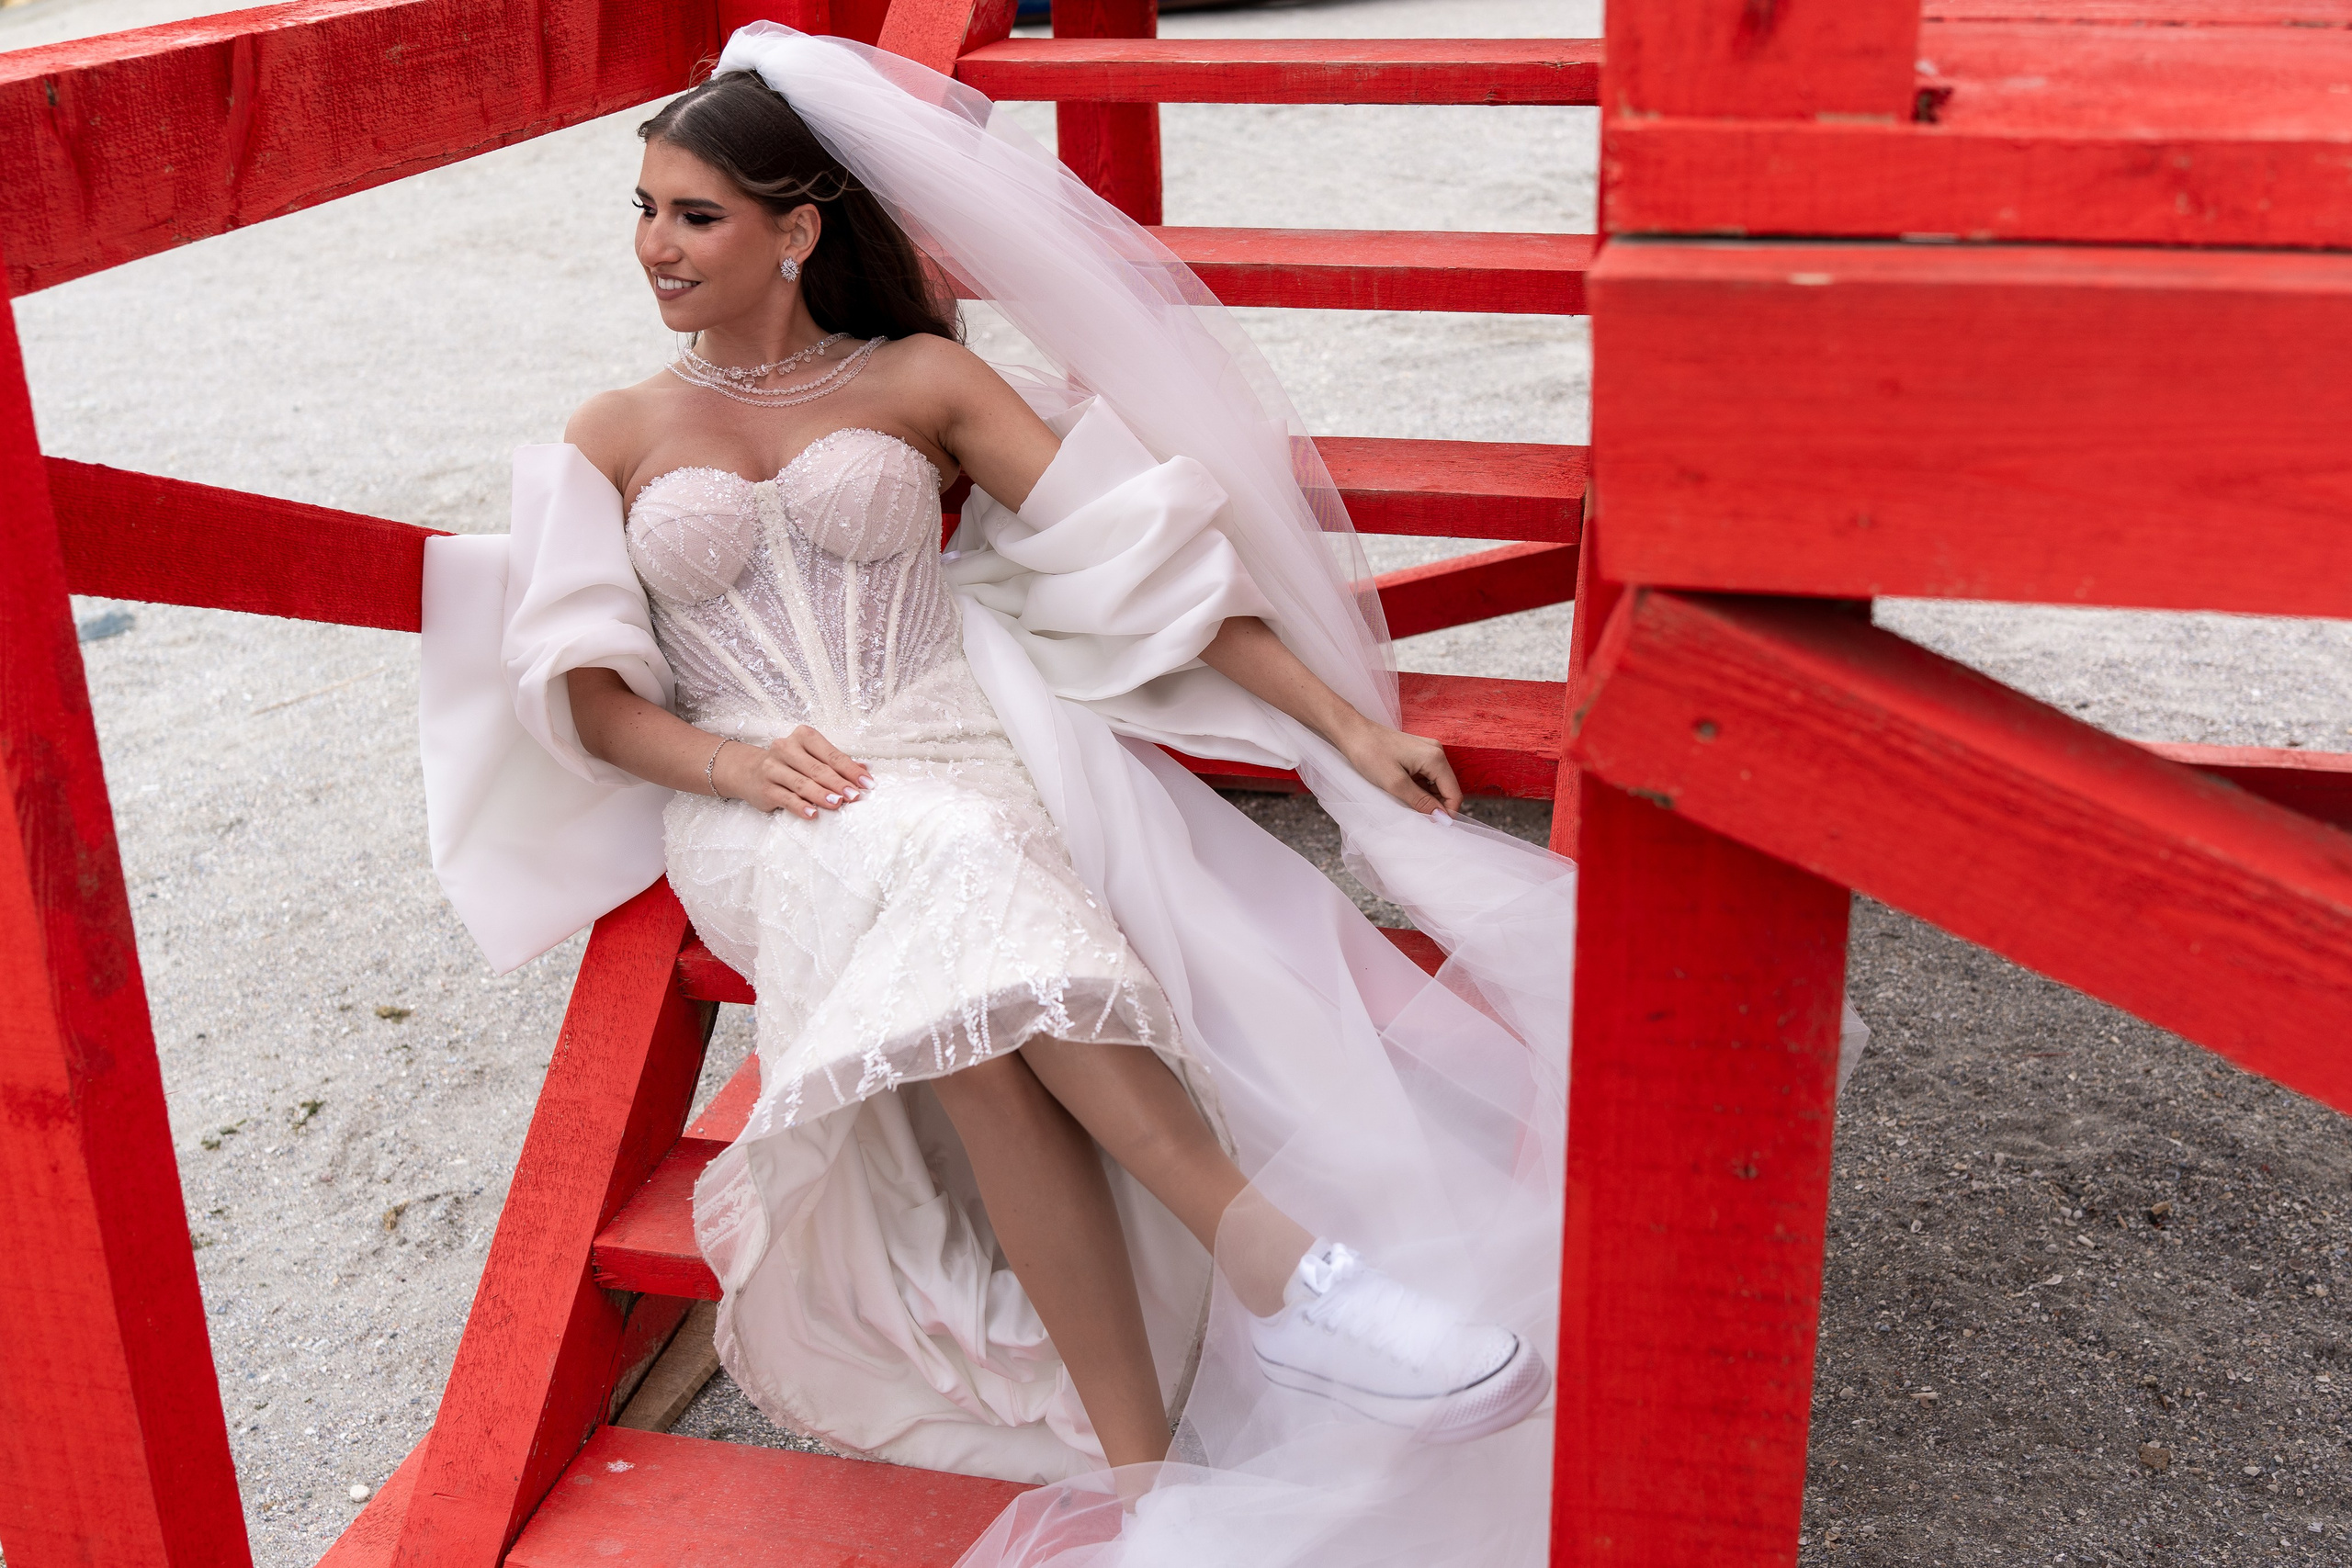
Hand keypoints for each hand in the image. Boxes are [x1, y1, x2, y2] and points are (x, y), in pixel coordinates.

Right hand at [714, 725, 875, 817]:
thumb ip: (837, 763)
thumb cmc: (790, 764)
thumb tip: (866, 770)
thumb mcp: (813, 757)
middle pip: (818, 768)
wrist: (750, 771)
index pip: (831, 754)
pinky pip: (786, 798)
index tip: (867, 782)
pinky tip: (812, 813)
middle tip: (855, 795)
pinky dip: (800, 806)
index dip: (850, 769)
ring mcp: (773, 768)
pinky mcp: (765, 788)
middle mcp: (786, 748)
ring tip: (837, 803)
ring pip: (802, 783)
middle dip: (839, 783)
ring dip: (821, 794)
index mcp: (803, 737)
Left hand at [1336, 719, 1462, 817]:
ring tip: (1406, 803)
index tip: (1432, 826)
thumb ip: (1421, 802)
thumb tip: (1442, 818)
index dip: (1447, 813)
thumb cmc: (1370, 754)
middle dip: (1436, 806)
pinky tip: (1403, 792)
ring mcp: (1428, 752)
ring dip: (1426, 798)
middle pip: (1447, 789)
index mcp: (1435, 758)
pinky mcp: (1418, 754)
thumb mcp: (1395, 783)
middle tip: (1415, 817)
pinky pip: (1426, 777)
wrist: (1353, 732)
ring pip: (1437, 784)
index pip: (1454, 793)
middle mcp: (1436, 752)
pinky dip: (1419, 788)